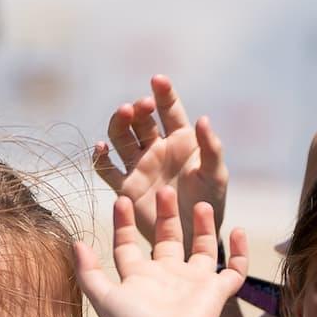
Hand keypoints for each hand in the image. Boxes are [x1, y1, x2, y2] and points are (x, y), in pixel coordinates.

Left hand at [78, 186, 249, 316]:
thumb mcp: (103, 296)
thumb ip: (88, 270)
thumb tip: (76, 242)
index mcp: (140, 278)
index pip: (130, 246)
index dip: (124, 224)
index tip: (121, 200)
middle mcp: (168, 278)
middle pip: (169, 241)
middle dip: (167, 216)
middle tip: (166, 190)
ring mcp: (194, 284)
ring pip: (203, 250)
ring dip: (203, 227)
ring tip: (201, 204)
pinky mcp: (216, 292)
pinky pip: (235, 269)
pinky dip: (240, 251)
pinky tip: (239, 230)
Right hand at [92, 76, 231, 235]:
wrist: (193, 236)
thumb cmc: (209, 202)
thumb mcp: (216, 174)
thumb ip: (211, 148)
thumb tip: (203, 119)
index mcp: (181, 140)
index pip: (170, 110)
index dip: (163, 93)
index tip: (158, 79)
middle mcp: (156, 148)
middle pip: (141, 120)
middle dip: (139, 108)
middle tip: (142, 105)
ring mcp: (139, 165)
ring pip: (121, 137)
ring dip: (119, 124)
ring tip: (123, 114)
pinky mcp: (126, 186)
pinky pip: (106, 168)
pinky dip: (100, 157)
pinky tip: (102, 148)